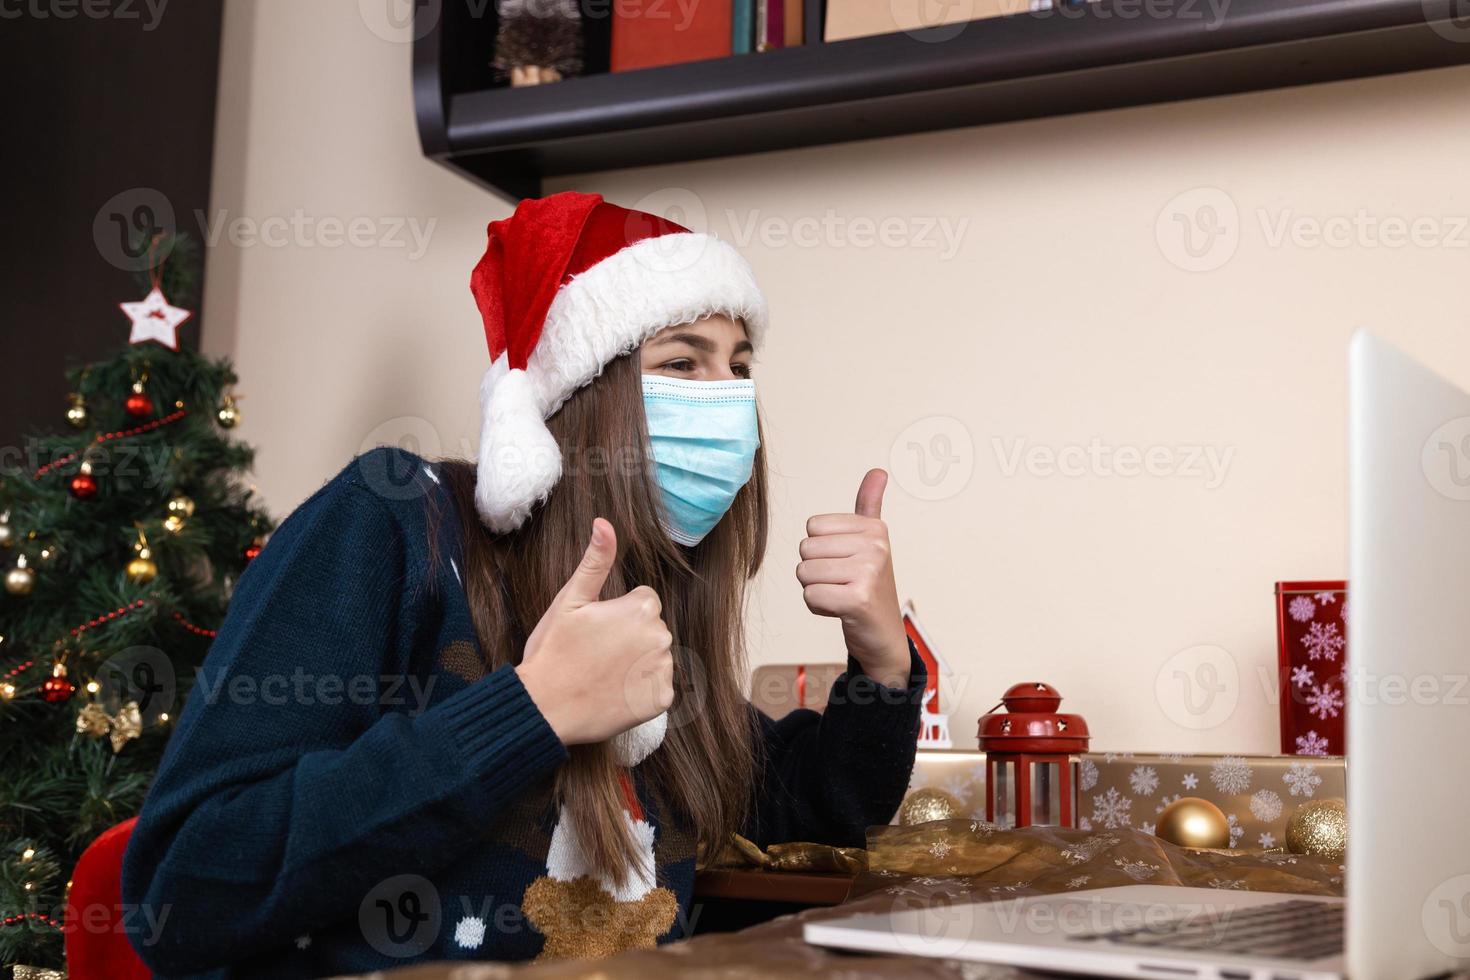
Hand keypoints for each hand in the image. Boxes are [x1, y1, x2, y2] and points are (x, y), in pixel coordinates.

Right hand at [516, 518, 674, 745]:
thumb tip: (605, 523)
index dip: (617, 614)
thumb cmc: (554, 650)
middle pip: (651, 628)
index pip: (643, 601)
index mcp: (643, 608)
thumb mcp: (570, 600)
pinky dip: (640, 691)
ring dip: (636, 663)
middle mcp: (661, 636)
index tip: (595, 630)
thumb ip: (596, 561)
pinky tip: (614, 693)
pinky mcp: (661, 699)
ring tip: (602, 674)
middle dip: (629, 637)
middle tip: (595, 653)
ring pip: (655, 657)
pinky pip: (657, 687)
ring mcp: (663, 670)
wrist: (546, 707)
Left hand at [797, 469, 910, 688]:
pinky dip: (819, 607)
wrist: (883, 636)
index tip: (845, 564)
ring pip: (804, 573)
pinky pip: (810, 595)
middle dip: (815, 571)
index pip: (813, 527)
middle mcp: (876, 545)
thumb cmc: (869, 586)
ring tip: (842, 596)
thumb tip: (878, 471)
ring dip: (816, 590)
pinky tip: (840, 611)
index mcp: (874, 528)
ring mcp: (869, 571)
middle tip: (842, 583)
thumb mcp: (871, 542)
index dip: (820, 550)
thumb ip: (869, 506)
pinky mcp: (858, 598)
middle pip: (805, 549)